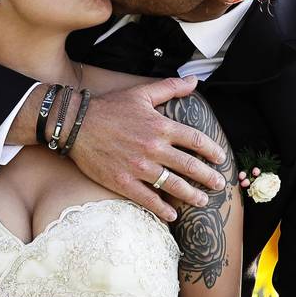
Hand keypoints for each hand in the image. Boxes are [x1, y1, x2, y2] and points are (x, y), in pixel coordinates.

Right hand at [70, 76, 226, 221]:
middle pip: (190, 167)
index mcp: (160, 126)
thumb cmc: (109, 107)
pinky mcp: (123, 181)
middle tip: (219, 184)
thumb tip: (194, 81)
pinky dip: (162, 209)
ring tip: (202, 201)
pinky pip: (148, 199)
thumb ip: (170, 87)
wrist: (76, 124)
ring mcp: (139, 167)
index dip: (212, 151)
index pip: (196, 141)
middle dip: (208, 178)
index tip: (220, 159)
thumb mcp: (141, 93)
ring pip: (173, 186)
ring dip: (192, 195)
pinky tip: (171, 215)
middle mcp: (153, 148)